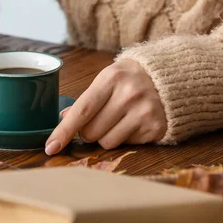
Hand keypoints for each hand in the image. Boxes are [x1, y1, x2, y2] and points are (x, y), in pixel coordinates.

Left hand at [45, 60, 166, 154]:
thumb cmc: (131, 78)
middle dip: (88, 132)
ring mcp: (144, 112)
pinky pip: (126, 145)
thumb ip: (87, 99)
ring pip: (107, 142)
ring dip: (106, 137)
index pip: (82, 110)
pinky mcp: (155, 127)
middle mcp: (128, 95)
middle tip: (99, 119)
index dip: (64, 131)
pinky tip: (133, 122)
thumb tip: (63, 118)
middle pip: (91, 132)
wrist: (171, 76)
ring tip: (118, 119)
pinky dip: (125, 137)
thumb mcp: (108, 79)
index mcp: (111, 78)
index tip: (51, 146)